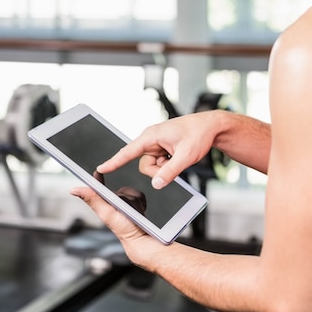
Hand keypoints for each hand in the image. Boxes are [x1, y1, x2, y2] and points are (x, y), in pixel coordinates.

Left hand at [69, 186, 153, 265]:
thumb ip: (93, 199)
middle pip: (121, 190)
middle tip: (128, 209)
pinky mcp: (135, 205)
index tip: (98, 172)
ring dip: (135, 201)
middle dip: (126, 196)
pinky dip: (141, 201)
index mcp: (104, 205)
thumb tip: (74, 190)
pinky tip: (140, 210)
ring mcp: (124, 204)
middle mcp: (113, 204)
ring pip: (131, 192)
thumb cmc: (124, 229)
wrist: (143, 238)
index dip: (97, 179)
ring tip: (135, 212)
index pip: (98, 188)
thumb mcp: (107, 213)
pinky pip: (139, 195)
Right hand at [97, 112, 220, 188]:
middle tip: (174, 164)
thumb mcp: (186, 156)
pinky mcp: (161, 149)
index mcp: (151, 136)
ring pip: (151, 166)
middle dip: (157, 171)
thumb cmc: (199, 134)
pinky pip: (158, 164)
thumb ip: (170, 172)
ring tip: (178, 158)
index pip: (128, 152)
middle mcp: (150, 140)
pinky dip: (168, 165)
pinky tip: (178, 156)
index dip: (114, 162)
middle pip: (143, 165)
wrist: (211, 127)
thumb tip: (157, 184)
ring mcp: (156, 144)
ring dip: (164, 168)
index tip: (101, 169)